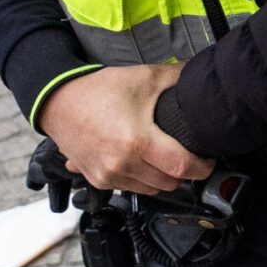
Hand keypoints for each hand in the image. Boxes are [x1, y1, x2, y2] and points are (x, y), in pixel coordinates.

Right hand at [38, 64, 207, 194]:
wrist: (57, 102)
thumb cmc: (99, 90)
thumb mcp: (143, 78)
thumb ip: (177, 78)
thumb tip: (202, 76)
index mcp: (137, 141)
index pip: (181, 167)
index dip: (202, 167)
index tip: (208, 161)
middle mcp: (122, 164)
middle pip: (169, 183)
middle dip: (183, 172)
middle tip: (187, 156)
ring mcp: (108, 176)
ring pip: (151, 190)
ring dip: (162, 178)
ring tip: (165, 158)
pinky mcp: (98, 180)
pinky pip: (130, 189)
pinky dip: (141, 180)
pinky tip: (143, 162)